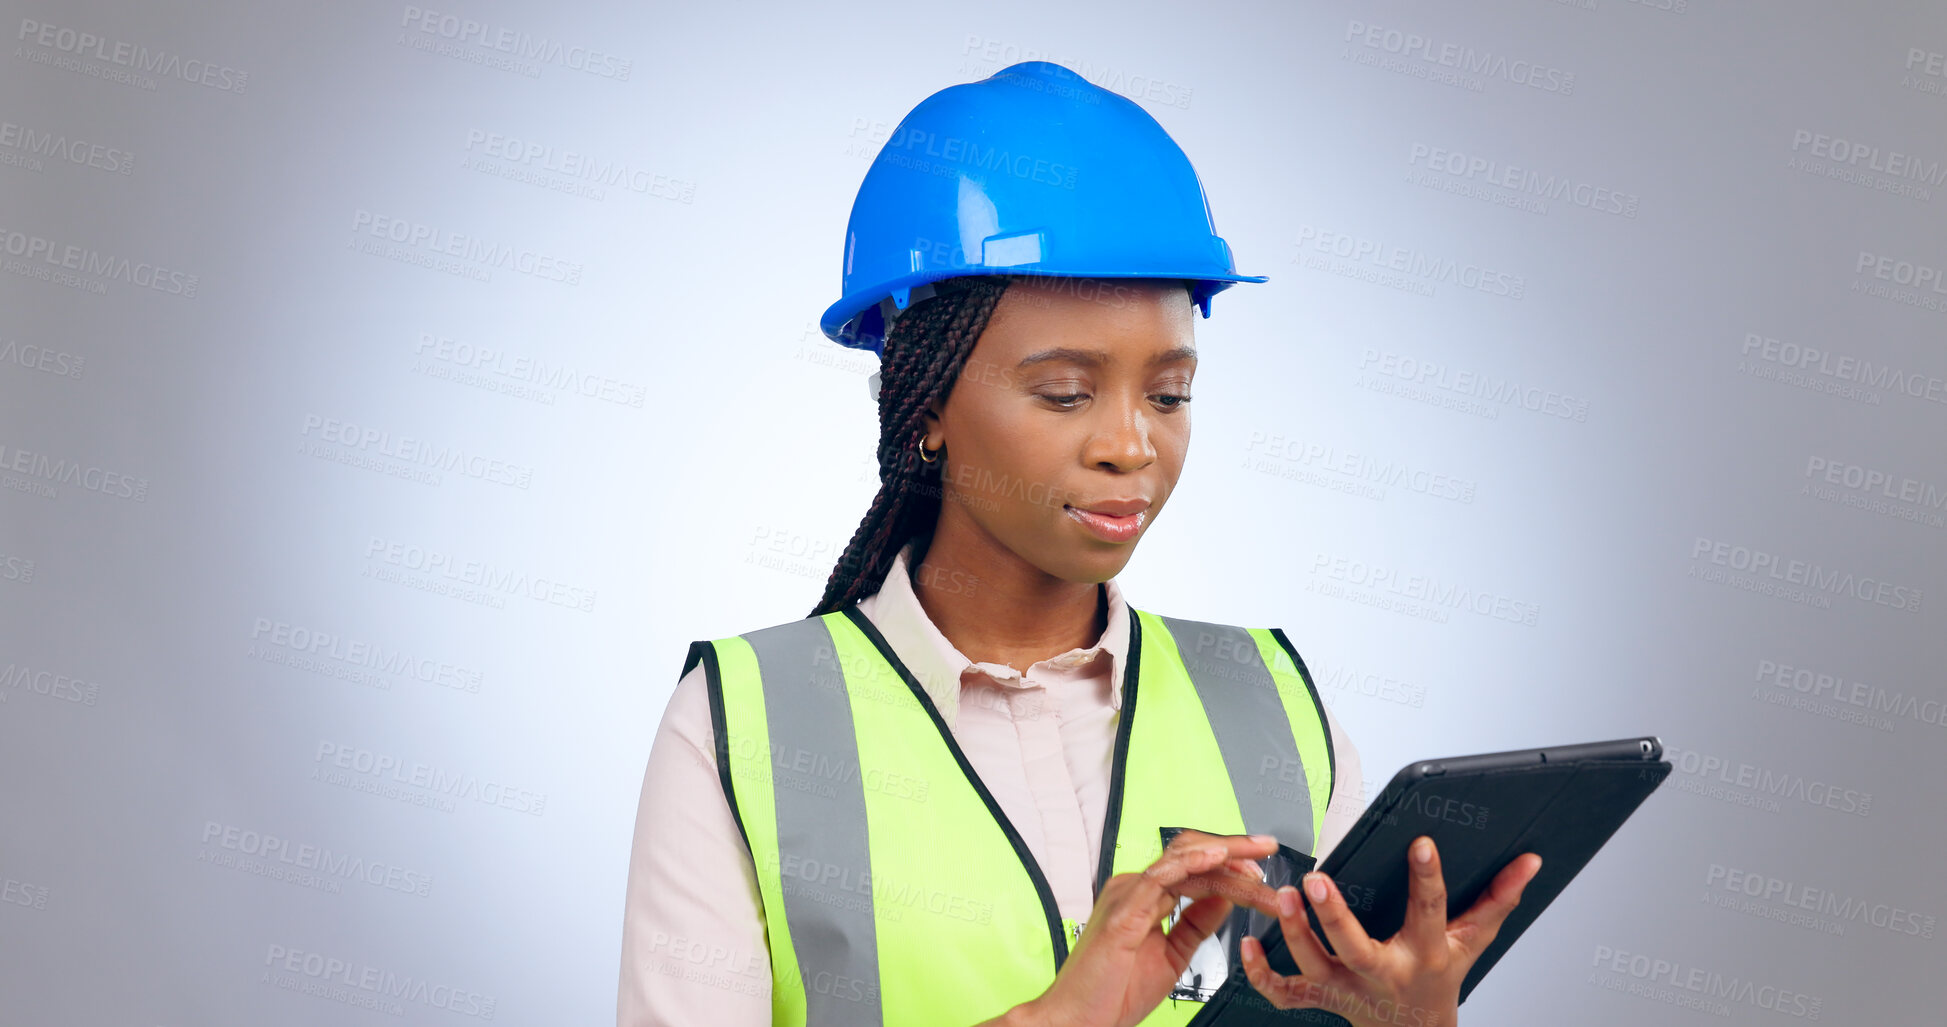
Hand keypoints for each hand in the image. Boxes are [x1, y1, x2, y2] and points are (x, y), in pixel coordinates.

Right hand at [1002, 829, 1282, 1026]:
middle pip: (1190, 853)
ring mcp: (1126, 895)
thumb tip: (1224, 901)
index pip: (1192, 866)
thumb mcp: (1172, 955)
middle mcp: (1134, 889)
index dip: (1229, 863)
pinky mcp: (1123, 911)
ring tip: (1256, 858)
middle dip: (1233, 849)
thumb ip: (1196, 925)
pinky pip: (1160, 877)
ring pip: (1182, 860)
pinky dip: (1191, 863)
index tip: (1259, 870)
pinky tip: (1217, 858)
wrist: (1079, 1020)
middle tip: (1268, 849)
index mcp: (1143, 897)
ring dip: (1224, 857)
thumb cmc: (1113, 994)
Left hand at [1237, 836, 1540, 1026]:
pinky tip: (1246, 944)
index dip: (1427, 877)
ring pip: (1314, 967)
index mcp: (1424, 953)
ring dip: (1293, 934)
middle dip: (1335, 916)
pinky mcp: (1319, 998)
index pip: (1429, 911)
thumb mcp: (1473, 940)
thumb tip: (1529, 860)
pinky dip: (1261, 974)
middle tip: (1316, 879)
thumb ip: (1499, 898)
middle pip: (1356, 948)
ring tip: (1282, 896)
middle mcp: (1382, 973)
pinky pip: (1284, 994)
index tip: (1421, 843)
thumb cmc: (1440, 976)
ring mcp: (1346, 989)